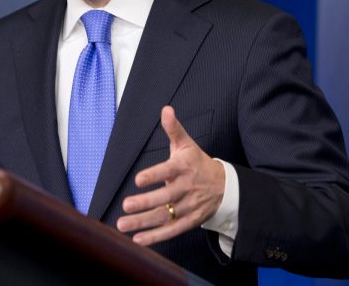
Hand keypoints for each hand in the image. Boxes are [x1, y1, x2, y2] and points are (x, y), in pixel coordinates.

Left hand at [116, 106, 224, 245]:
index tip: (139, 179)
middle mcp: (187, 188)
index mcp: (185, 167)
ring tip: (122, 225)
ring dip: (143, 222)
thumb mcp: (187, 144)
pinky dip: (156, 237)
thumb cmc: (197, 163)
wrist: (225, 186)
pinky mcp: (190, 221)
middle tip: (126, 206)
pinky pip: (172, 230)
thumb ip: (173, 128)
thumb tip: (166, 109)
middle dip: (145, 203)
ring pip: (165, 216)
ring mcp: (189, 206)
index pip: (168, 171)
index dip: (154, 175)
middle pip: (165, 198)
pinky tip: (138, 240)